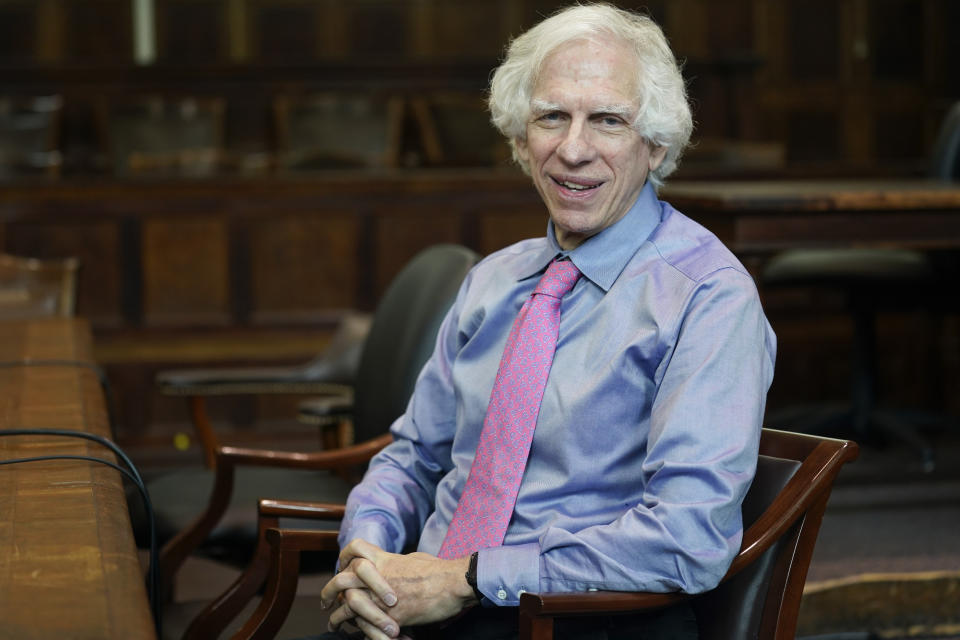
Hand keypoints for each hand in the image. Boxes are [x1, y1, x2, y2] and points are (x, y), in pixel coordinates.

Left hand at [321, 539, 475, 637]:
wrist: (454, 582)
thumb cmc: (440, 570)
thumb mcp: (416, 559)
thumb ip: (399, 562)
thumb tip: (396, 565)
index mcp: (385, 558)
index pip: (355, 550)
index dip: (344, 558)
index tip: (340, 570)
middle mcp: (378, 575)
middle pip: (342, 578)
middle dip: (328, 590)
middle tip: (325, 601)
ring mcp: (381, 595)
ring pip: (346, 603)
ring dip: (336, 616)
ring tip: (333, 623)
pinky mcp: (389, 615)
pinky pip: (363, 623)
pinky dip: (356, 628)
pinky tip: (353, 632)